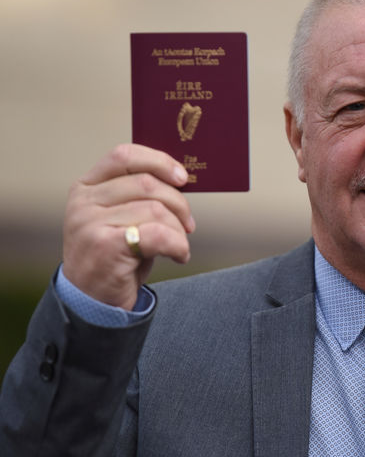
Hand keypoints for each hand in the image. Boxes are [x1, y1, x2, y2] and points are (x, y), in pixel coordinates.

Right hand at [62, 144, 194, 309]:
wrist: (93, 301)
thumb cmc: (116, 255)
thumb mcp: (122, 217)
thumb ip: (141, 195)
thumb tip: (182, 179)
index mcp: (86, 187)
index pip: (124, 156)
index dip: (158, 161)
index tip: (182, 177)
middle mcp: (84, 202)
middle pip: (147, 183)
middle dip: (179, 204)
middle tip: (188, 224)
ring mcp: (90, 223)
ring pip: (156, 210)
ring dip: (178, 231)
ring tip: (178, 246)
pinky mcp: (105, 246)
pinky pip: (158, 234)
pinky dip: (178, 245)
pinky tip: (178, 256)